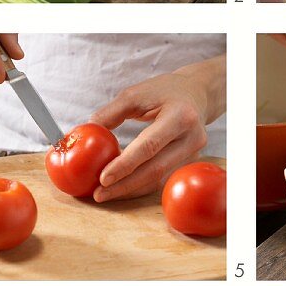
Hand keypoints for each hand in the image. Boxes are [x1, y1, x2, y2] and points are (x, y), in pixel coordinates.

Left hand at [90, 55, 225, 201]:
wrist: (197, 94)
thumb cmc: (164, 91)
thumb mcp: (136, 93)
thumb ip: (112, 112)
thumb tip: (88, 129)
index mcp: (180, 116)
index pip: (150, 146)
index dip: (126, 164)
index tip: (103, 178)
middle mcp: (192, 138)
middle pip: (156, 169)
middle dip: (125, 185)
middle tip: (99, 194)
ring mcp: (194, 153)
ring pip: (159, 179)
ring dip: (131, 189)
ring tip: (105, 194)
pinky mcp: (189, 162)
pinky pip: (162, 178)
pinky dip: (140, 185)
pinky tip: (120, 187)